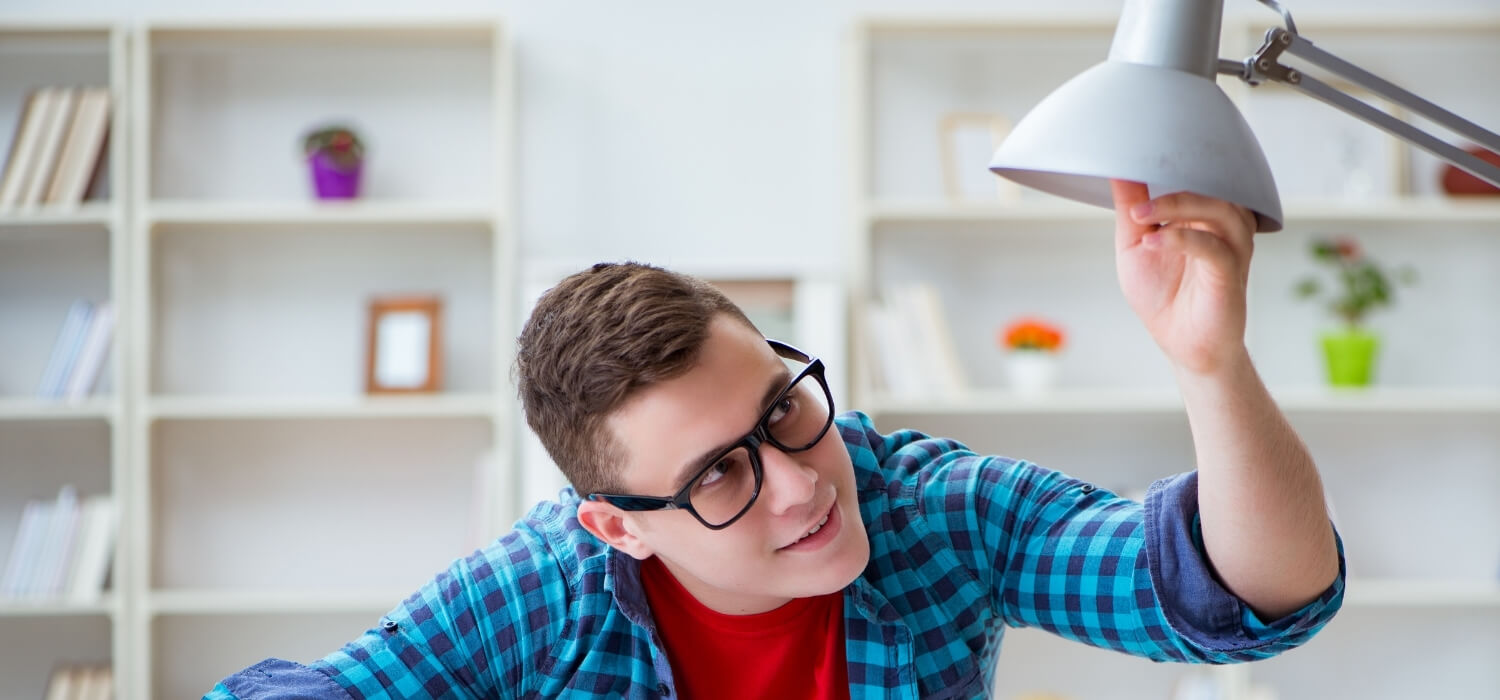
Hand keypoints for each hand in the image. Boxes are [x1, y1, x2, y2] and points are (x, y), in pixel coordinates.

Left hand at [1110, 180, 1256, 375]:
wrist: (1181, 344)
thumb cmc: (1162, 295)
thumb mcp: (1135, 245)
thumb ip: (1131, 208)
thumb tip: (1117, 170)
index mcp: (1203, 215)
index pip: (1197, 176)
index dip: (1172, 163)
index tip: (1136, 156)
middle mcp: (1223, 226)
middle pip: (1211, 188)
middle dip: (1171, 190)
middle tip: (1137, 203)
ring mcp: (1231, 249)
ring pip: (1219, 211)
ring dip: (1177, 208)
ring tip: (1142, 217)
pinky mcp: (1230, 274)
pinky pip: (1214, 248)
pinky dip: (1182, 240)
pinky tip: (1154, 241)